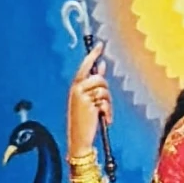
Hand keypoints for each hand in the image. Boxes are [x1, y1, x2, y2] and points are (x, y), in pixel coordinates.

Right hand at [66, 41, 112, 159]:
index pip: (85, 66)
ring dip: (108, 104)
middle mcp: (77, 89)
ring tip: (104, 114)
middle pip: (100, 79)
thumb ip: (94, 84)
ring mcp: (82, 96)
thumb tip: (102, 66)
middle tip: (105, 105)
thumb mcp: (87, 100)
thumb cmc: (83, 119)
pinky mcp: (89, 105)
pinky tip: (105, 119)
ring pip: (104, 91)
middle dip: (106, 91)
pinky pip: (105, 102)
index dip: (93, 55)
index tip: (100, 45)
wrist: (78, 138)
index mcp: (75, 86)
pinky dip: (108, 111)